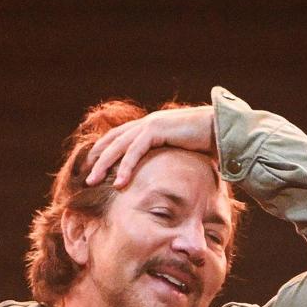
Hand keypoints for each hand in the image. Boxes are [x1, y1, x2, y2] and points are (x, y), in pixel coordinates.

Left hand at [85, 106, 215, 187]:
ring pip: (118, 146)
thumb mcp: (175, 154)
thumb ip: (161, 160)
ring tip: (91, 182)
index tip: (89, 168)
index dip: (101, 151)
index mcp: (148, 127)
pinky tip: (118, 183)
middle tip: (84, 178)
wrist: (222, 130)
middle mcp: (146, 123)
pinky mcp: (157, 129)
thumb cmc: (204, 145)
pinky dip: (125, 167)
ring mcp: (150, 123)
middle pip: (112, 142)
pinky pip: (135, 151)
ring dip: (103, 165)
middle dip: (95, 160)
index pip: (116, 138)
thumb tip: (157, 178)